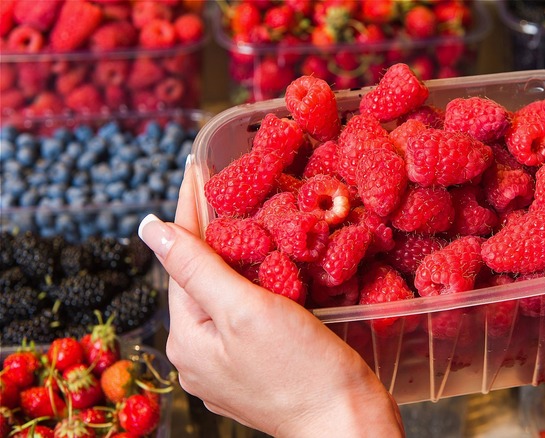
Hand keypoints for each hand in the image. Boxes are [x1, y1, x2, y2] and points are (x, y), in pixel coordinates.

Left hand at [138, 165, 403, 436]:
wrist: (348, 423)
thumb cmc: (301, 370)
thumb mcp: (245, 311)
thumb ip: (197, 267)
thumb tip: (147, 227)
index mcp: (187, 339)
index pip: (183, 259)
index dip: (192, 211)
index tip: (197, 169)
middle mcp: (199, 355)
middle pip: (203, 278)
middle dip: (217, 233)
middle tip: (233, 188)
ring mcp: (228, 366)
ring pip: (228, 296)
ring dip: (240, 258)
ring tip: (256, 218)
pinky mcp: (258, 370)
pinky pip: (249, 316)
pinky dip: (260, 286)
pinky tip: (277, 268)